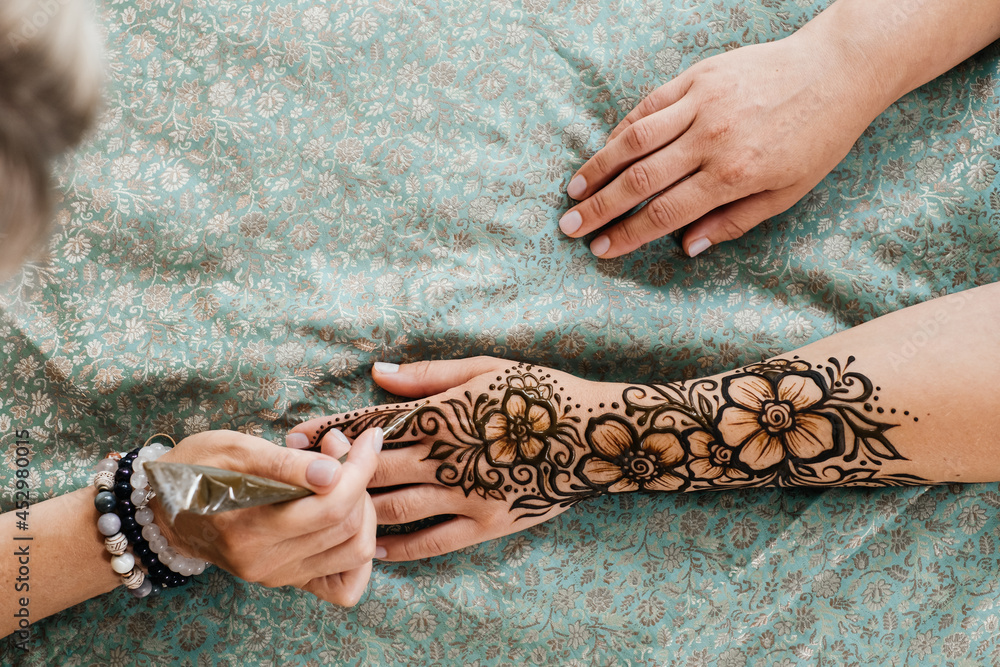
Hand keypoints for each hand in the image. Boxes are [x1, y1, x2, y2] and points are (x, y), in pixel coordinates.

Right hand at [152, 428, 380, 605]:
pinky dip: (359, 555)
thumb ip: (284, 462)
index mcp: (248, 528)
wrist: (164, 507)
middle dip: (361, 481)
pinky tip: (348, 521)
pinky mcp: (287, 580)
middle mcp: (265, 562)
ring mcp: (278, 575)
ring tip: (344, 479)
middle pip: (348, 526)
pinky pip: (343, 585)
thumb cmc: (196, 468)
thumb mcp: (232, 448)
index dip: (361, 467)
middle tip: (344, 451)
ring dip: (364, 511)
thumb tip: (333, 472)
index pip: (332, 504)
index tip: (368, 438)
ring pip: (355, 552)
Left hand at [288, 358, 619, 560]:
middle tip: (297, 477)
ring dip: (358, 510)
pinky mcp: (486, 524)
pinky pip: (432, 542)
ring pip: (395, 508)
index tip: (296, 436)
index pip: (372, 424)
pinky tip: (375, 548)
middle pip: (372, 469)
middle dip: (331, 471)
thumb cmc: (542, 394)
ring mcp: (466, 495)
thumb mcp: (486, 369)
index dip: (330, 430)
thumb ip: (428, 375)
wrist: (599, 436)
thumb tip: (378, 372)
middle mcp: (448, 456)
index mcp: (444, 413)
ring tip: (328, 513)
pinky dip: (399, 547)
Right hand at [559, 34, 886, 257]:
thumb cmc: (817, 138)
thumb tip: (688, 248)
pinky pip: (649, 106)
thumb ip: (734, 222)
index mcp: (734, 175)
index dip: (627, 235)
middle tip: (569, 227)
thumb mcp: (787, 193)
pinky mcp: (697, 76)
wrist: (837, 70)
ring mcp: (701, 103)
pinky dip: (621, 129)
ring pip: (635, 141)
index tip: (600, 249)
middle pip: (639, 181)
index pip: (664, 213)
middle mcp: (711, 140)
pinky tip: (604, 149)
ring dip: (599, 168)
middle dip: (599, 208)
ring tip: (573, 190)